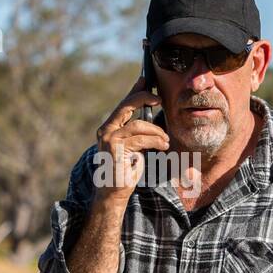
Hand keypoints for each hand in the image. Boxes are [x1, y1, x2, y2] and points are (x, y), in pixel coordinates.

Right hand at [93, 76, 169, 202]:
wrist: (114, 193)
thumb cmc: (126, 169)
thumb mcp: (135, 147)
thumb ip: (138, 132)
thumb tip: (151, 116)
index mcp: (110, 127)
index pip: (123, 104)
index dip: (134, 90)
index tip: (145, 80)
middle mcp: (106, 130)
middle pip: (127, 105)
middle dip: (144, 98)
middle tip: (159, 100)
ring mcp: (109, 138)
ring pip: (138, 124)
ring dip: (156, 131)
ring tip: (166, 140)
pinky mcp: (115, 147)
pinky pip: (140, 138)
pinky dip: (155, 140)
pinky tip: (163, 145)